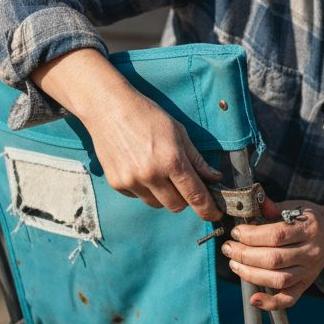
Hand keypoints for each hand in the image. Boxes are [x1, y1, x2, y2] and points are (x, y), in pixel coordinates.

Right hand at [31, 48, 222, 220]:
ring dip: (164, 195)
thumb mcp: (178, 132)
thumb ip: (197, 160)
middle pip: (177, 206)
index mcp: (172, 160)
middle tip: (182, 183)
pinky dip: (145, 189)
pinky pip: (138, 197)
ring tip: (158, 171)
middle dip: (185, 199)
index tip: (215, 215)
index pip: (195, 195)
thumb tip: (214, 178)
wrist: (109, 108)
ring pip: (157, 204)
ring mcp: (132, 181)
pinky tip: (140, 168)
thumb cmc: (147, 116)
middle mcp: (152, 175)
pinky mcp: (117, 184)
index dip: (208, 210)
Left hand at [220, 198, 323, 309]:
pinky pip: (289, 299)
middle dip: (245, 255)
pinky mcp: (305, 285)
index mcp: (309, 229)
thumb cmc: (307, 218)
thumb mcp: (295, 206)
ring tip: (234, 264)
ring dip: (251, 274)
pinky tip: (253, 299)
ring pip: (279, 279)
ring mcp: (309, 271)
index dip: (252, 235)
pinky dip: (270, 303)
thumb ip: (272, 207)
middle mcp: (311, 252)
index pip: (277, 235)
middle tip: (228, 248)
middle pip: (274, 259)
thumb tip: (249, 204)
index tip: (236, 232)